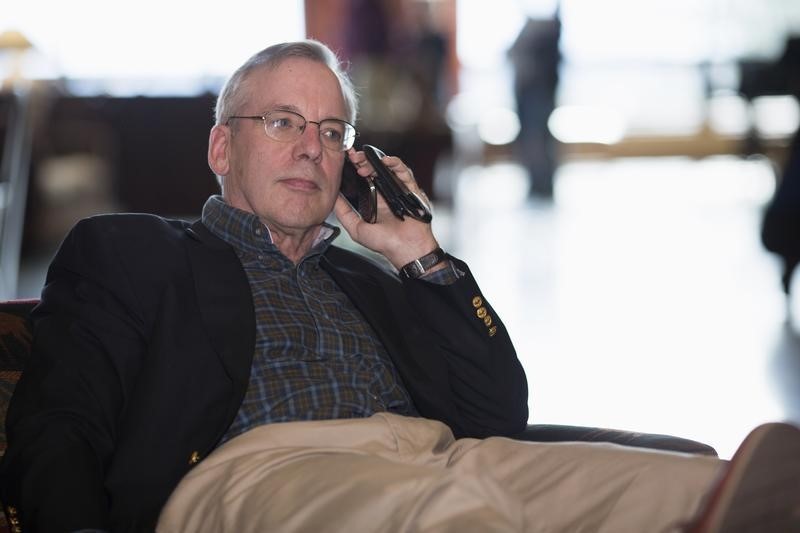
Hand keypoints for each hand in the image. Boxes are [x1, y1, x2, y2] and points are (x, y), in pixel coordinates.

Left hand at [334, 148, 438, 269]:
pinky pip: (404, 171)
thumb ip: (343, 212)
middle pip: (373, 169)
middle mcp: (386, 192)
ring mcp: (398, 189)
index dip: (354, 167)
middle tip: (352, 158)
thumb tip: (332, 197)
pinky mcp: (411, 189)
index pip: (363, 178)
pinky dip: (395, 163)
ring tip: (364, 164)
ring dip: (375, 161)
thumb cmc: (384, 243)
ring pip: (387, 167)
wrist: (406, 249)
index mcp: (374, 199)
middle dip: (362, 160)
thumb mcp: (356, 227)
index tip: (344, 159)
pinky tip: (385, 161)